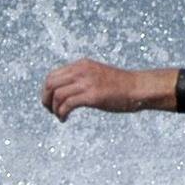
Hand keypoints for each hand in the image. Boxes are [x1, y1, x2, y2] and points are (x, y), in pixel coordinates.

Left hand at [40, 58, 176, 120]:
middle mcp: (81, 71)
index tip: (50, 102)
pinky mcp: (92, 95)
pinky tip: (65, 119)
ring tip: (59, 116)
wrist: (138, 88)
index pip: (53, 75)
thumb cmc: (120, 86)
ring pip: (57, 95)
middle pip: (50, 83)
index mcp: (81, 65)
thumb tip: (67, 91)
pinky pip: (67, 104)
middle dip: (46, 99)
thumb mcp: (97, 76)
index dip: (46, 90)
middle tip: (50, 110)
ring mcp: (87, 82)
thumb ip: (82, 79)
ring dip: (53, 109)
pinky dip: (61, 113)